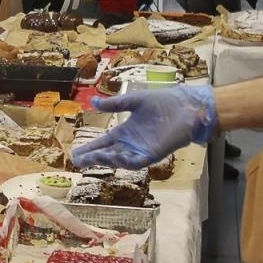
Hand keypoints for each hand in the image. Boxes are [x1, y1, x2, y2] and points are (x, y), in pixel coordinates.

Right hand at [75, 85, 217, 168]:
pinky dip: (124, 161)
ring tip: (92, 157)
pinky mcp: (153, 154)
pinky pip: (136, 162)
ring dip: (106, 160)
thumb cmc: (163, 102)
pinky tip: (114, 156)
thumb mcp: (133, 101)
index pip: (103, 143)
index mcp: (125, 132)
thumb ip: (114, 104)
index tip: (75, 153)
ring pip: (119, 160)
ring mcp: (141, 150)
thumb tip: (93, 102)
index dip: (90, 148)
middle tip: (77, 160)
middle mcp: (131, 144)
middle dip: (93, 158)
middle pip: (107, 154)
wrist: (186, 106)